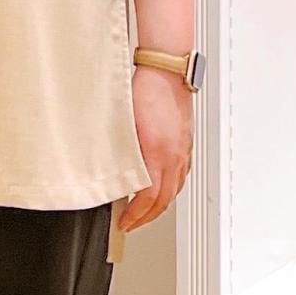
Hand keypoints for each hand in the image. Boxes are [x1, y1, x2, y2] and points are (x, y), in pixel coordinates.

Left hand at [119, 67, 193, 234]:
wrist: (166, 71)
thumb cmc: (146, 90)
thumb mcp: (125, 124)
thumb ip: (121, 152)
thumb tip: (110, 172)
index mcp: (159, 154)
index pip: (149, 198)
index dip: (136, 216)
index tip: (124, 222)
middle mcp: (174, 156)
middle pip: (165, 200)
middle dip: (147, 217)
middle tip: (132, 224)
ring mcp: (182, 151)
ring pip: (175, 189)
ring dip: (160, 205)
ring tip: (145, 211)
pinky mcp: (185, 144)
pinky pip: (181, 175)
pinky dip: (170, 188)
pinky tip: (162, 187)